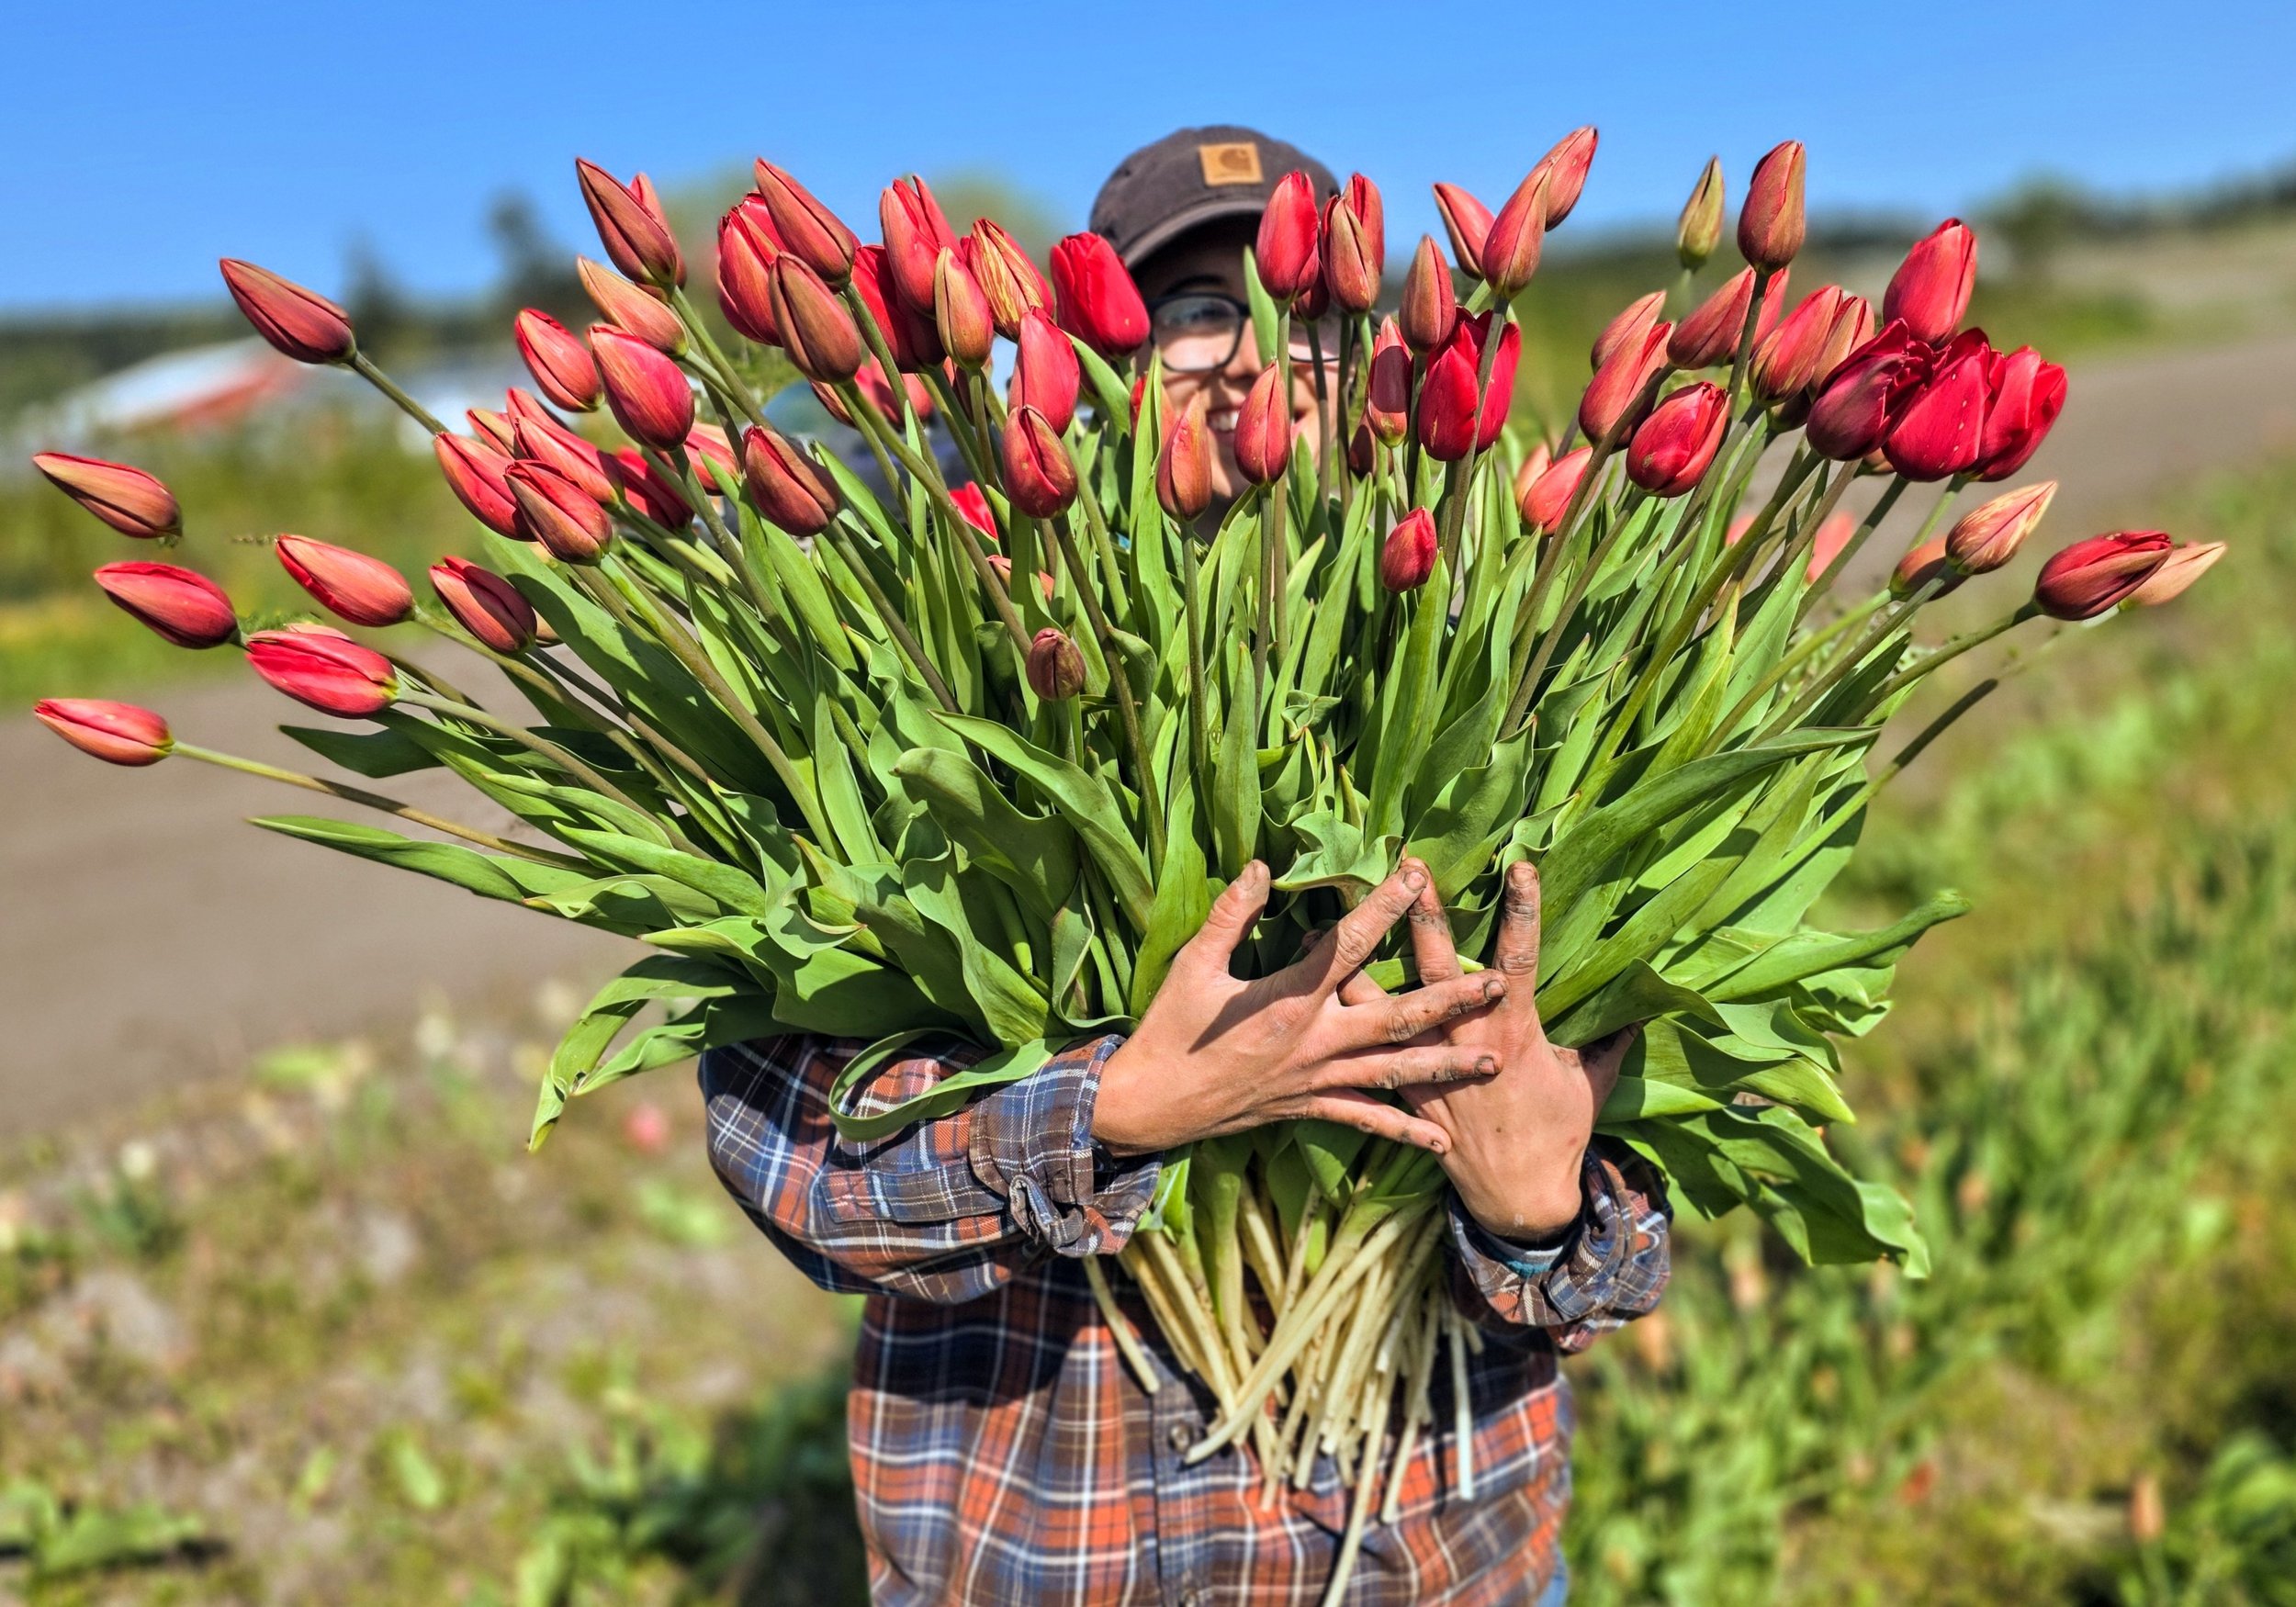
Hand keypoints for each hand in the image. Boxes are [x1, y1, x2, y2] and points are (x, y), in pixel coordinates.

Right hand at [1092, 860, 1509, 1156]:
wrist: (1154, 1103)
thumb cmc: (1171, 1028)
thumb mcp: (1193, 964)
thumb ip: (1230, 915)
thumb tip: (1260, 867)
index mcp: (1288, 1000)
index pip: (1347, 946)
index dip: (1383, 908)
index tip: (1416, 876)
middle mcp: (1314, 1041)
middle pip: (1397, 1016)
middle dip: (1451, 999)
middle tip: (1499, 982)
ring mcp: (1316, 1079)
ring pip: (1395, 1072)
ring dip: (1446, 1066)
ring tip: (1493, 1061)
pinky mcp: (1309, 1107)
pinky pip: (1365, 1120)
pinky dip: (1403, 1132)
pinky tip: (1441, 1142)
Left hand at [1340, 858, 1636, 1241]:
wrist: (1518, 1196)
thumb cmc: (1558, 1133)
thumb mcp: (1592, 1083)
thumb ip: (1609, 1041)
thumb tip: (1641, 1007)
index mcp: (1514, 1032)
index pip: (1519, 958)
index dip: (1522, 911)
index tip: (1518, 866)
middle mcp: (1464, 1041)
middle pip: (1439, 966)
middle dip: (1426, 914)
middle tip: (1410, 866)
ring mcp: (1428, 1065)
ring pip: (1387, 1002)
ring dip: (1362, 960)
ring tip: (1333, 918)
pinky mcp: (1403, 1088)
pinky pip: (1362, 1048)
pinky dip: (1342, 1017)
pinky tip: (1314, 990)